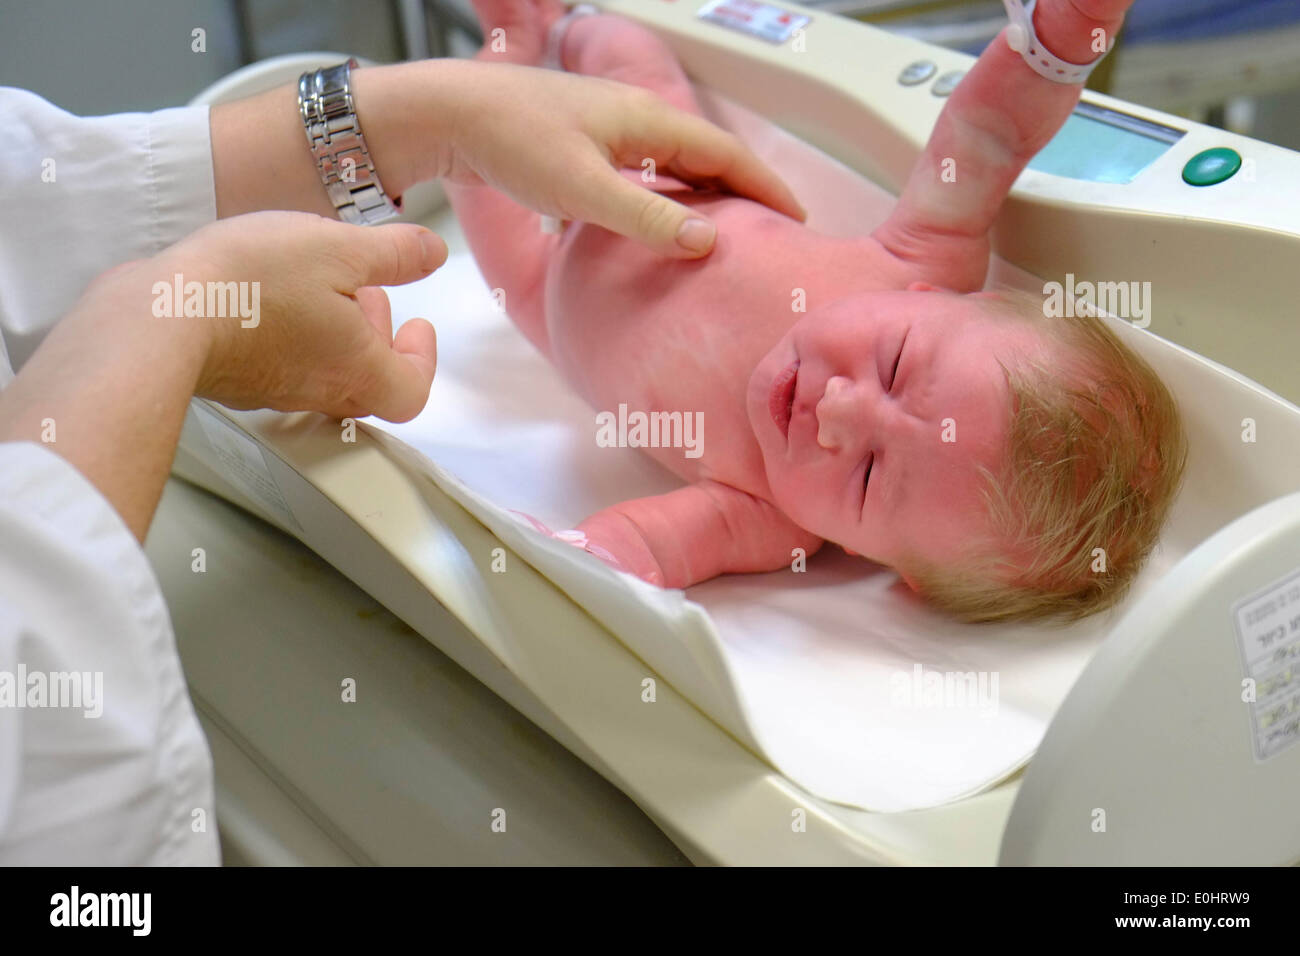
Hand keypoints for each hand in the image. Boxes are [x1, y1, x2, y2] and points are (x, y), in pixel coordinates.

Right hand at [156, 211, 444, 421]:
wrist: (158, 314)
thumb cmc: (248, 286)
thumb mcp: (338, 248)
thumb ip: (393, 252)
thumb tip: (430, 253)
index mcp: (357, 370)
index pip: (412, 393)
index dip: (423, 361)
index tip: (418, 327)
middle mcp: (317, 391)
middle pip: (369, 384)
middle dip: (378, 337)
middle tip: (371, 297)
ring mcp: (271, 389)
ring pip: (322, 372)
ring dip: (334, 331)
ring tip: (318, 282)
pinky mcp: (234, 377)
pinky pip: (277, 362)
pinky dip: (290, 332)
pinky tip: (270, 290)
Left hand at [349, 59, 804, 259]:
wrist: (449, 115)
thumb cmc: (513, 141)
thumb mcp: (585, 188)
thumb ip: (648, 217)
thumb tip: (708, 240)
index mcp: (648, 121)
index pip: (727, 155)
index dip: (766, 187)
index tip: (797, 218)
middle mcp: (635, 120)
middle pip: (706, 157)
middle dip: (744, 191)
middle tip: (772, 230)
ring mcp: (609, 131)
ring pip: (673, 165)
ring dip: (703, 195)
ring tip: (726, 231)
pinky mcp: (583, 148)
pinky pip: (641, 173)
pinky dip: (662, 197)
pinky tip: (657, 220)